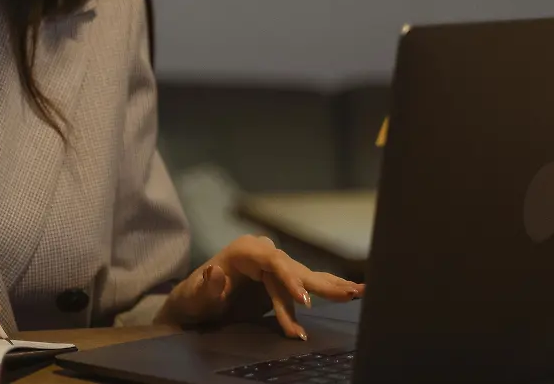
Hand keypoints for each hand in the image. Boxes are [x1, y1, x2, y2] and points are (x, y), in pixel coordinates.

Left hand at [155, 235, 362, 339]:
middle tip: (348, 295)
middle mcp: (261, 252)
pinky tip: (349, 292)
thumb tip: (216, 273)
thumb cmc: (194, 300)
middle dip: (320, 284)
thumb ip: (205, 288)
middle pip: (294, 268)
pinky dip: (324, 290)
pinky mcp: (279, 278)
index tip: (305, 301)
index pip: (272, 262)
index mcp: (243, 251)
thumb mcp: (195, 297)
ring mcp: (272, 264)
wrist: (194, 303)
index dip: (290, 280)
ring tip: (360, 292)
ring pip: (304, 276)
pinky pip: (303, 284)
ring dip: (330, 287)